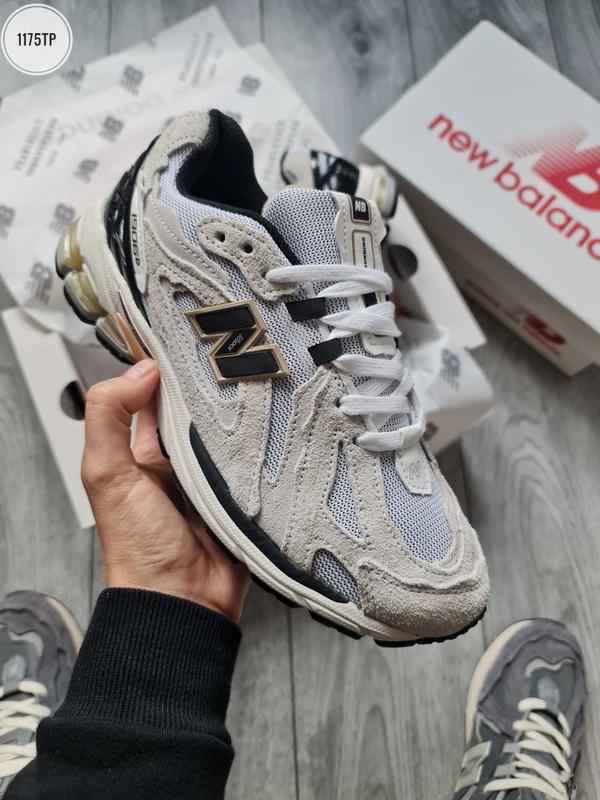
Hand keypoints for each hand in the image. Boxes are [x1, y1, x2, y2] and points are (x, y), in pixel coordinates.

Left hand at [82, 359, 248, 622]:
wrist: (184, 599)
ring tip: (257, 381)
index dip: (163, 369)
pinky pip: (254, 458)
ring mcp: (213, 474)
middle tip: (230, 354)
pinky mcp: (243, 490)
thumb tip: (139, 370)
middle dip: (209, 386)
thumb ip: (109, 417)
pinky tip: (273, 422)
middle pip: (196, 409)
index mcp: (141, 452)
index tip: (183, 340)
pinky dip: (261, 444)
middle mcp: (178, 459)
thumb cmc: (140, 547)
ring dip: (238, 413)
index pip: (152, 396)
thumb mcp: (106, 473)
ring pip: (228, 429)